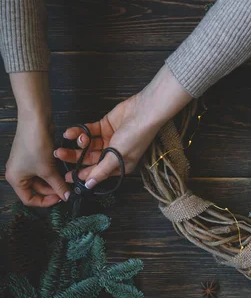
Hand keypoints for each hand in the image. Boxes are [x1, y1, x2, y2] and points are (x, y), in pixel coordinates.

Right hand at [6, 72, 69, 206]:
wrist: (35, 121)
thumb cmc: (36, 145)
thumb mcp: (48, 169)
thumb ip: (58, 185)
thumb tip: (67, 197)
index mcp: (15, 179)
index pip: (29, 199)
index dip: (45, 201)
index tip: (60, 198)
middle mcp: (18, 173)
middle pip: (37, 190)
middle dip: (52, 190)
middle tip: (67, 190)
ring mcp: (26, 164)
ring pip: (43, 179)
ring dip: (54, 181)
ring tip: (66, 180)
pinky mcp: (34, 156)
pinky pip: (44, 169)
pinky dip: (54, 171)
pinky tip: (63, 171)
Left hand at [54, 65, 192, 187]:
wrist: (143, 112)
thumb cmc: (136, 137)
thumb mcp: (117, 156)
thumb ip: (101, 170)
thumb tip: (89, 185)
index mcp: (120, 165)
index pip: (98, 172)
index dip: (83, 174)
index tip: (67, 176)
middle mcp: (114, 154)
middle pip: (90, 158)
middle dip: (75, 157)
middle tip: (59, 154)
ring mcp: (109, 139)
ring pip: (88, 144)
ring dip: (78, 143)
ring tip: (68, 140)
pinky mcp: (104, 126)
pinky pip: (88, 131)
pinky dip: (80, 132)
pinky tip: (71, 132)